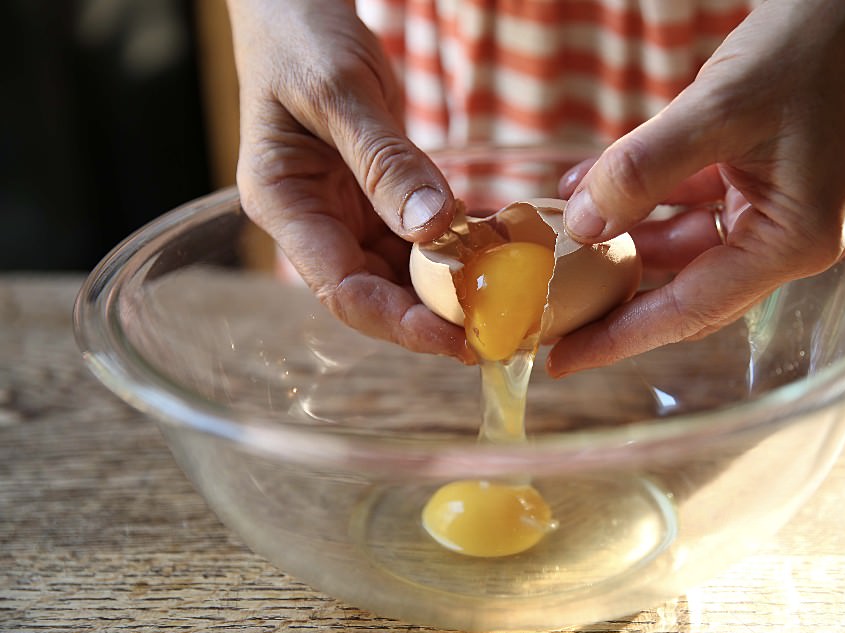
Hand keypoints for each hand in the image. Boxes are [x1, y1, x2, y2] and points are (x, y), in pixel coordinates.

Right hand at [226, 0, 471, 362]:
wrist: (295, 7)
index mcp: (284, 205)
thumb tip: (435, 229)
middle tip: (499, 329)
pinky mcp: (375, 198)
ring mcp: (345, 211)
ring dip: (454, 284)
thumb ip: (385, 162)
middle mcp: (313, 221)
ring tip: (510, 292)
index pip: (341, 289)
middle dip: (434, 316)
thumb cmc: (300, 38)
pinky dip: (459, 242)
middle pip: (376, 292)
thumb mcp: (340, 92)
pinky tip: (501, 244)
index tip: (457, 338)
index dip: (399, 323)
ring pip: (403, 270)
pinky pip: (420, 235)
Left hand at [548, 0, 844, 376]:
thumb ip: (643, 170)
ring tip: (556, 241)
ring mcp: (772, 204)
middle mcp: (784, 235)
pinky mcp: (756, 173)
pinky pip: (683, 199)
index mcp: (792, 242)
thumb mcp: (718, 109)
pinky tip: (586, 185)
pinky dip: (638, 194)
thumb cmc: (812, 46)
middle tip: (550, 311)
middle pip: (682, 287)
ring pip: (677, 241)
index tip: (563, 359)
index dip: (620, 338)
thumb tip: (582, 224)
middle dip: (614, 294)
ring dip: (618, 235)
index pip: (690, 310)